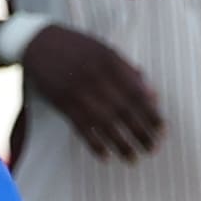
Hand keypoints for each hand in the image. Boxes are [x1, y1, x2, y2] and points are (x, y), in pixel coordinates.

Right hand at [11, 21, 164, 161]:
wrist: (38, 42)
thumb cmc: (77, 46)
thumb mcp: (106, 50)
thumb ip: (129, 71)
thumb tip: (152, 94)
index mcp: (111, 61)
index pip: (138, 93)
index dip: (151, 114)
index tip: (162, 130)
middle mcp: (96, 77)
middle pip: (124, 110)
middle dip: (141, 132)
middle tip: (153, 149)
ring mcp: (78, 91)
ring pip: (105, 123)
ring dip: (121, 144)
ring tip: (133, 158)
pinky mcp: (62, 102)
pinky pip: (81, 127)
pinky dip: (94, 143)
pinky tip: (105, 156)